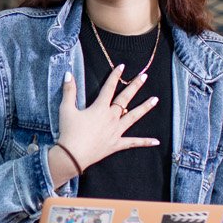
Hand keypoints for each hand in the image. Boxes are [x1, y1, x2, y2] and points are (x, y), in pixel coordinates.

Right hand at [50, 65, 160, 182]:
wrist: (72, 155)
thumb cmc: (69, 132)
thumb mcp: (66, 109)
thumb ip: (69, 91)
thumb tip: (68, 74)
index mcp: (100, 108)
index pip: (109, 88)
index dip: (115, 76)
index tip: (122, 66)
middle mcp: (111, 117)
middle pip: (125, 99)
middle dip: (135, 86)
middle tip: (144, 77)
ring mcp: (116, 131)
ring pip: (133, 117)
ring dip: (145, 108)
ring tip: (155, 99)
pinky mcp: (116, 144)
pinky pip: (133, 142)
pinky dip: (145, 142)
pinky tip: (156, 141)